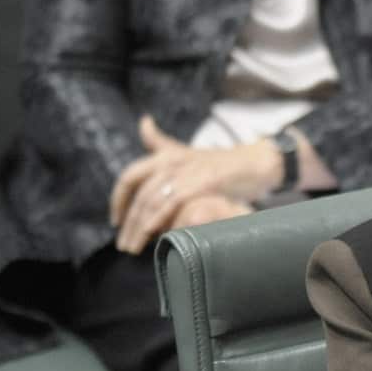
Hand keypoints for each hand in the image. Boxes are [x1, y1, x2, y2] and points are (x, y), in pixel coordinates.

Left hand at [110, 116, 281, 252]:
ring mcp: (189, 171)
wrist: (255, 162)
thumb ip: (162, 143)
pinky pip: (174, 202)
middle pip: (139, 194)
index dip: (119, 200)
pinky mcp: (204, 182)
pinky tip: (154, 235)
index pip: (130, 177)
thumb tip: (144, 123)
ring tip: (134, 247)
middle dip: (129, 222)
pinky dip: (160, 219)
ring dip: (140, 226)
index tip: (116, 221)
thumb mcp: (187, 150)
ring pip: (153, 201)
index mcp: (165, 155)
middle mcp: (173, 160)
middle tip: (124, 245)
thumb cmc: (220, 162)